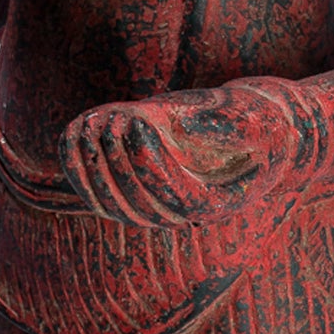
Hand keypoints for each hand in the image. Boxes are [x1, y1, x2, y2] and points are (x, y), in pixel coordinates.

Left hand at [60, 81, 302, 225]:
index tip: (137, 120)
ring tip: (93, 121)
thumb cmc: (259, 123)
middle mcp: (181, 214)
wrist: (251, 131)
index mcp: (215, 204)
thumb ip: (232, 126)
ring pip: (112, 204)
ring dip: (94, 164)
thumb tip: (189, 129)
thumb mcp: (260, 119)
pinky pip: (95, 190)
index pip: (175, 199)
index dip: (150, 164)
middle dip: (118, 161)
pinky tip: (74, 128)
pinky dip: (77, 163)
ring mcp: (152, 204)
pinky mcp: (130, 187)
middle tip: (111, 119)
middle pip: (138, 207)